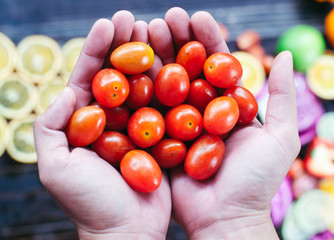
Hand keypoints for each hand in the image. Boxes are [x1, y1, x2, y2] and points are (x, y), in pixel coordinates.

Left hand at [34, 11, 170, 239]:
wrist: (128, 231)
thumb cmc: (90, 204)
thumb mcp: (55, 167)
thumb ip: (51, 127)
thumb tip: (69, 90)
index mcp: (85, 121)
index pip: (89, 76)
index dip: (96, 48)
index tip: (109, 22)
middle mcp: (112, 119)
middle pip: (117, 74)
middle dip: (123, 44)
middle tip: (135, 18)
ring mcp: (139, 125)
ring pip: (144, 85)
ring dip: (149, 57)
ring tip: (157, 30)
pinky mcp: (162, 135)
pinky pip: (167, 106)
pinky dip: (172, 84)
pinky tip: (180, 62)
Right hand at [152, 8, 300, 239]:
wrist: (225, 219)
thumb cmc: (256, 182)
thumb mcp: (279, 136)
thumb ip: (282, 95)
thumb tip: (286, 53)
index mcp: (227, 104)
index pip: (217, 63)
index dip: (207, 39)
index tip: (196, 17)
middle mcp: (200, 109)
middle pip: (187, 68)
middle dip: (176, 41)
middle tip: (164, 18)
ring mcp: (177, 122)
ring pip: (164, 83)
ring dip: (154, 56)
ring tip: (143, 30)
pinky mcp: (157, 138)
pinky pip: (147, 110)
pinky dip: (138, 87)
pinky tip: (127, 65)